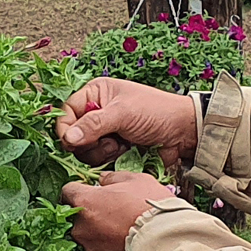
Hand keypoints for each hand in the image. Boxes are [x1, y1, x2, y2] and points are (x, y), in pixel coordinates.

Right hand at [58, 76, 201, 167]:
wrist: (185, 132)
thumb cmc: (157, 112)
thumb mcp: (123, 113)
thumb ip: (93, 124)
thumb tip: (67, 138)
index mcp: (97, 93)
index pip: (67, 111)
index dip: (66, 128)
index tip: (71, 142)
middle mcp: (98, 110)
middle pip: (73, 133)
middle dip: (87, 142)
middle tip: (108, 140)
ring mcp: (106, 130)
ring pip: (84, 149)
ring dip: (100, 151)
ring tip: (120, 145)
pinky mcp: (114, 147)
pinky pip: (98, 158)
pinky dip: (109, 158)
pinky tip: (125, 151)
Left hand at [63, 172, 176, 250]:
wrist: (170, 244)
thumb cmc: (154, 208)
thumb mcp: (137, 180)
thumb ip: (113, 178)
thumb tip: (103, 179)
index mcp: (85, 202)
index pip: (68, 192)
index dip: (79, 190)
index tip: (90, 193)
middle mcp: (81, 229)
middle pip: (77, 221)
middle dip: (90, 218)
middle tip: (113, 217)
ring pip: (88, 244)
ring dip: (99, 240)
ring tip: (122, 238)